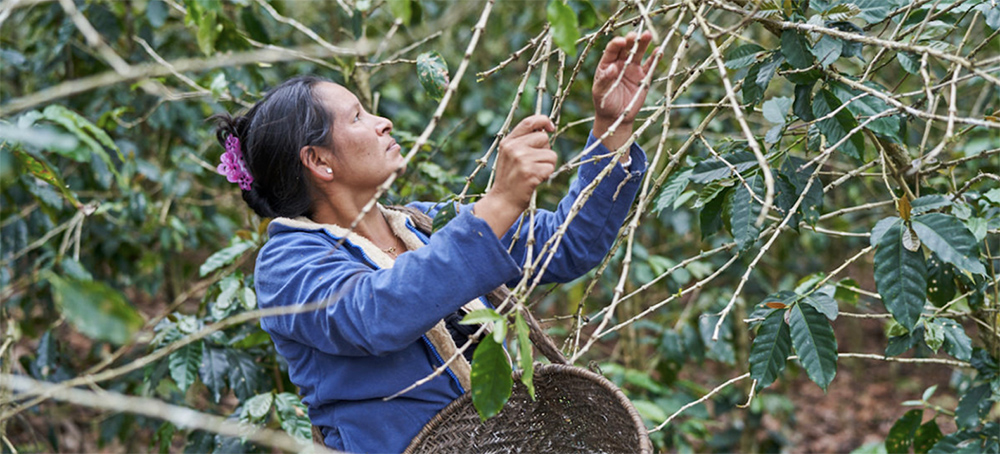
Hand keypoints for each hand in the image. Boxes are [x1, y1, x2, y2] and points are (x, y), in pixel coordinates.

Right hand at [474, 115, 556, 236]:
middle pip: (544, 138)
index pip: (529, 121)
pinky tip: (534, 180)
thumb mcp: (509, 155)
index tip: (551, 128)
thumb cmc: (510, 178)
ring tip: (533, 173)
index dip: (544, 121)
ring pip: (551, 154)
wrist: (502, 201)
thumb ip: (522, 142)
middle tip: (534, 164)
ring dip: (547, 165)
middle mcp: (514, 148)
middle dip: (545, 150)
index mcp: (508, 141)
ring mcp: (521, 160)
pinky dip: (547, 175)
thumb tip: (545, 130)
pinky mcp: (530, 172)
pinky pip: (551, 168)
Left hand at [592, 31, 657, 152]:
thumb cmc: (603, 103)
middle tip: (635, 36)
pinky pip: (650, 65)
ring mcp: (632, 68)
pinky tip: (659, 51)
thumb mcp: (600, 92)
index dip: (616, 44)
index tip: (621, 42)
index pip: (612, 50)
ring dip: (643, 43)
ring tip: (648, 35)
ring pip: (639, 53)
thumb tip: (612, 68)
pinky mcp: (643, 77)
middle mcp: (620, 63)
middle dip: (631, 40)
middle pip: (626, 47)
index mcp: (607, 63)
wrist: (615, 116)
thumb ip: (604, 80)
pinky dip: (655, 58)